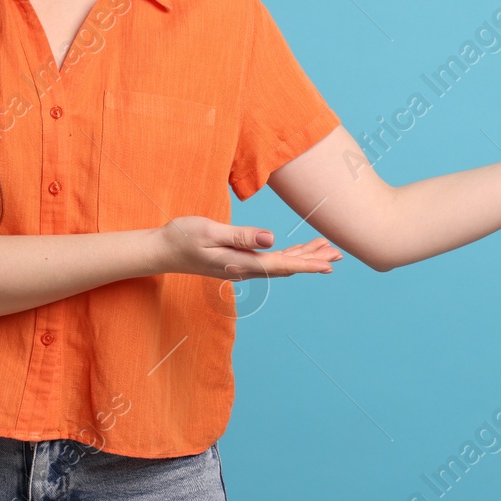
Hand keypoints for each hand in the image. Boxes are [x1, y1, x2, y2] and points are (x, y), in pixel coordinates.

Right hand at [157, 215, 342, 279]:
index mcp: (241, 263)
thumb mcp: (210, 231)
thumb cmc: (182, 237)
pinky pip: (270, 260)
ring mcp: (242, 267)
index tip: (329, 264)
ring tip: (327, 251)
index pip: (281, 264)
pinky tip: (299, 250)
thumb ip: (241, 236)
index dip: (307, 263)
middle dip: (313, 260)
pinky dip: (288, 254)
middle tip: (340, 255)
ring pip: (281, 263)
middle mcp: (245, 269)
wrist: (161, 250)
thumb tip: (271, 239)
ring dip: (304, 257)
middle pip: (287, 266)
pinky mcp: (238, 261)